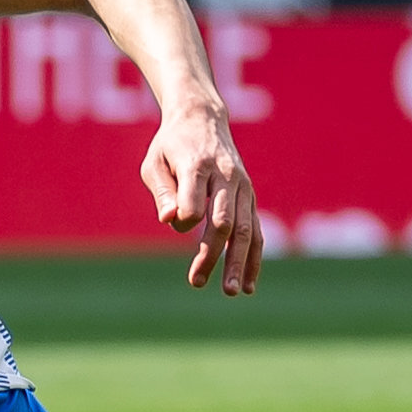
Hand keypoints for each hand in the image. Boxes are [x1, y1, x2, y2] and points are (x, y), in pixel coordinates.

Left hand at [139, 99, 262, 294]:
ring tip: (230, 291)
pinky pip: (256, 231)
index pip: (194, 203)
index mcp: (198, 165)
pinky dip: (253, 259)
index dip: (184, 220)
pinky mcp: (250, 198)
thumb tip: (169, 221)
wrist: (203, 119)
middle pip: (224, 222)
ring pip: (245, 230)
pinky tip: (247, 285)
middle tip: (196, 281)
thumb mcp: (154, 162)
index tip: (175, 223)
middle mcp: (226, 177)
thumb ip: (162, 191)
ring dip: (238, 263)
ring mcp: (242, 188)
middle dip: (212, 254)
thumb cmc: (171, 145)